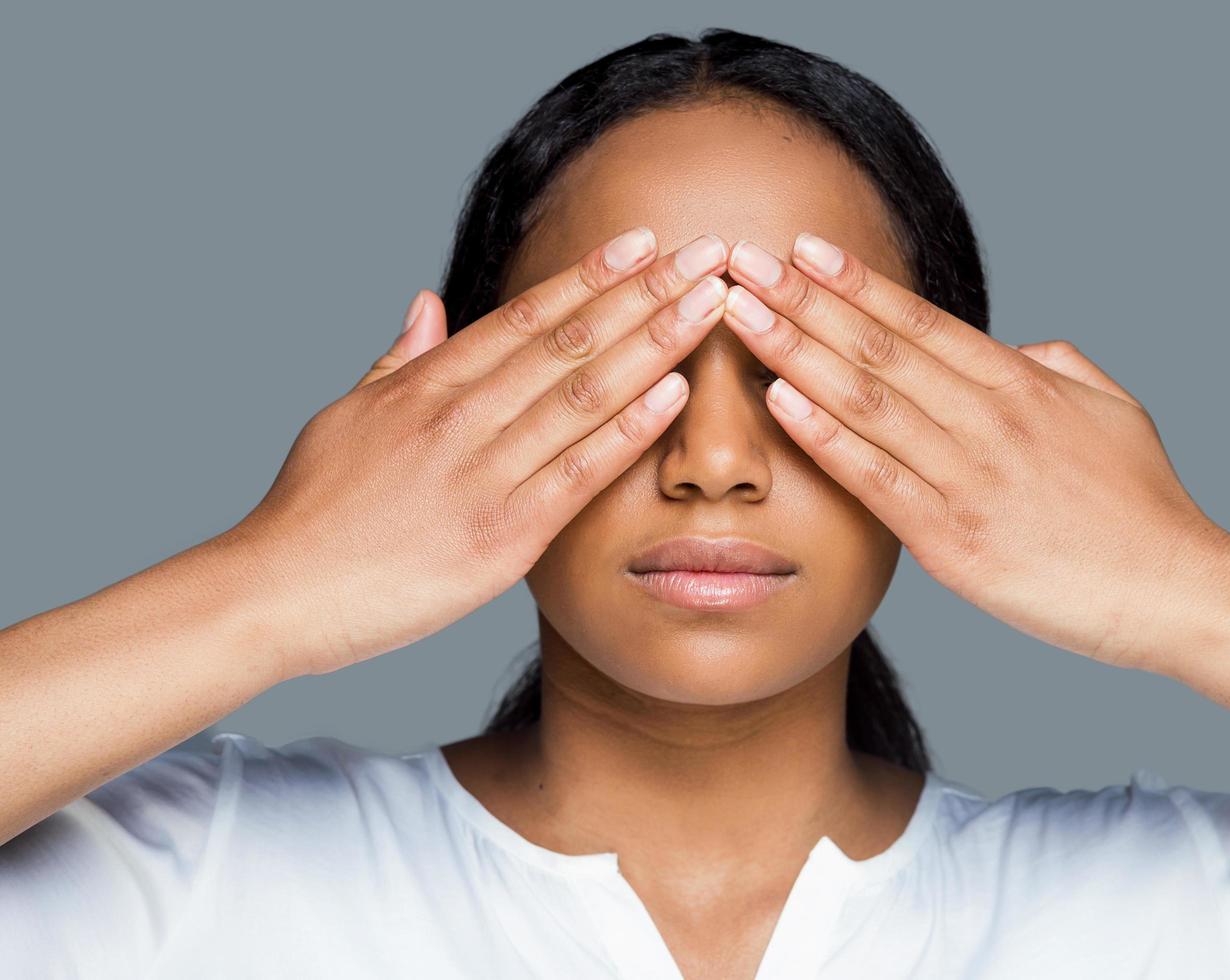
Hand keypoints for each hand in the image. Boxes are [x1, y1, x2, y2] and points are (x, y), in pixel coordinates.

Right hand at [223, 228, 731, 677]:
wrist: (275, 593)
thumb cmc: (311, 510)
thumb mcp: (346, 416)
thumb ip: (398, 359)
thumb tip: (428, 301)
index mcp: (426, 386)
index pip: (525, 316)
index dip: (590, 276)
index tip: (642, 242)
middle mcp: (460, 417)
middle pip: (570, 341)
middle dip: (645, 293)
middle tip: (706, 251)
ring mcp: (483, 473)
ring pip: (585, 393)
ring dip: (655, 343)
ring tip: (710, 303)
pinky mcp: (501, 536)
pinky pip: (579, 472)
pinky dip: (630, 429)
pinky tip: (675, 391)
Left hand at [720, 233, 1229, 670]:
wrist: (1175, 589)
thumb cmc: (1142, 504)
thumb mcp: (1112, 409)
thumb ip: (1054, 368)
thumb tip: (1012, 347)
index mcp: (1020, 383)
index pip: (920, 320)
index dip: (855, 282)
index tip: (802, 247)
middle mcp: (988, 418)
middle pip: (878, 346)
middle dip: (804, 300)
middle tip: (744, 259)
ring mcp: (968, 477)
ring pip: (866, 400)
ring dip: (795, 352)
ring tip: (741, 313)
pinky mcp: (954, 540)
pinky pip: (877, 478)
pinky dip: (825, 437)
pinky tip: (779, 401)